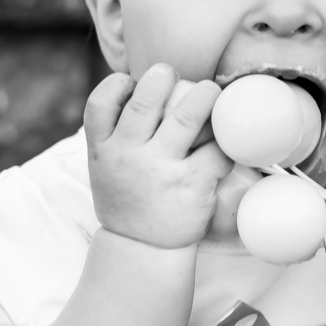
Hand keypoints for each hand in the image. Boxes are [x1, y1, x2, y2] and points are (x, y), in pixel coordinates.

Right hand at [85, 64, 232, 248]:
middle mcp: (129, 156)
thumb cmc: (128, 199)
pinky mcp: (193, 184)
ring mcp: (162, 170)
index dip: (117, 85)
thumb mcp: (103, 167)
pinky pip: (217, 148)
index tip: (132, 82)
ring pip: (189, 115)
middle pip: (146, 100)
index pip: (100, 103)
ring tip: (209, 93)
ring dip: (205, 95)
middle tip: (174, 75)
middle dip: (164, 76)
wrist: (142, 249)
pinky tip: (222, 142)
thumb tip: (143, 86)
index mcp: (103, 149)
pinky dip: (224, 141)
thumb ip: (115, 132)